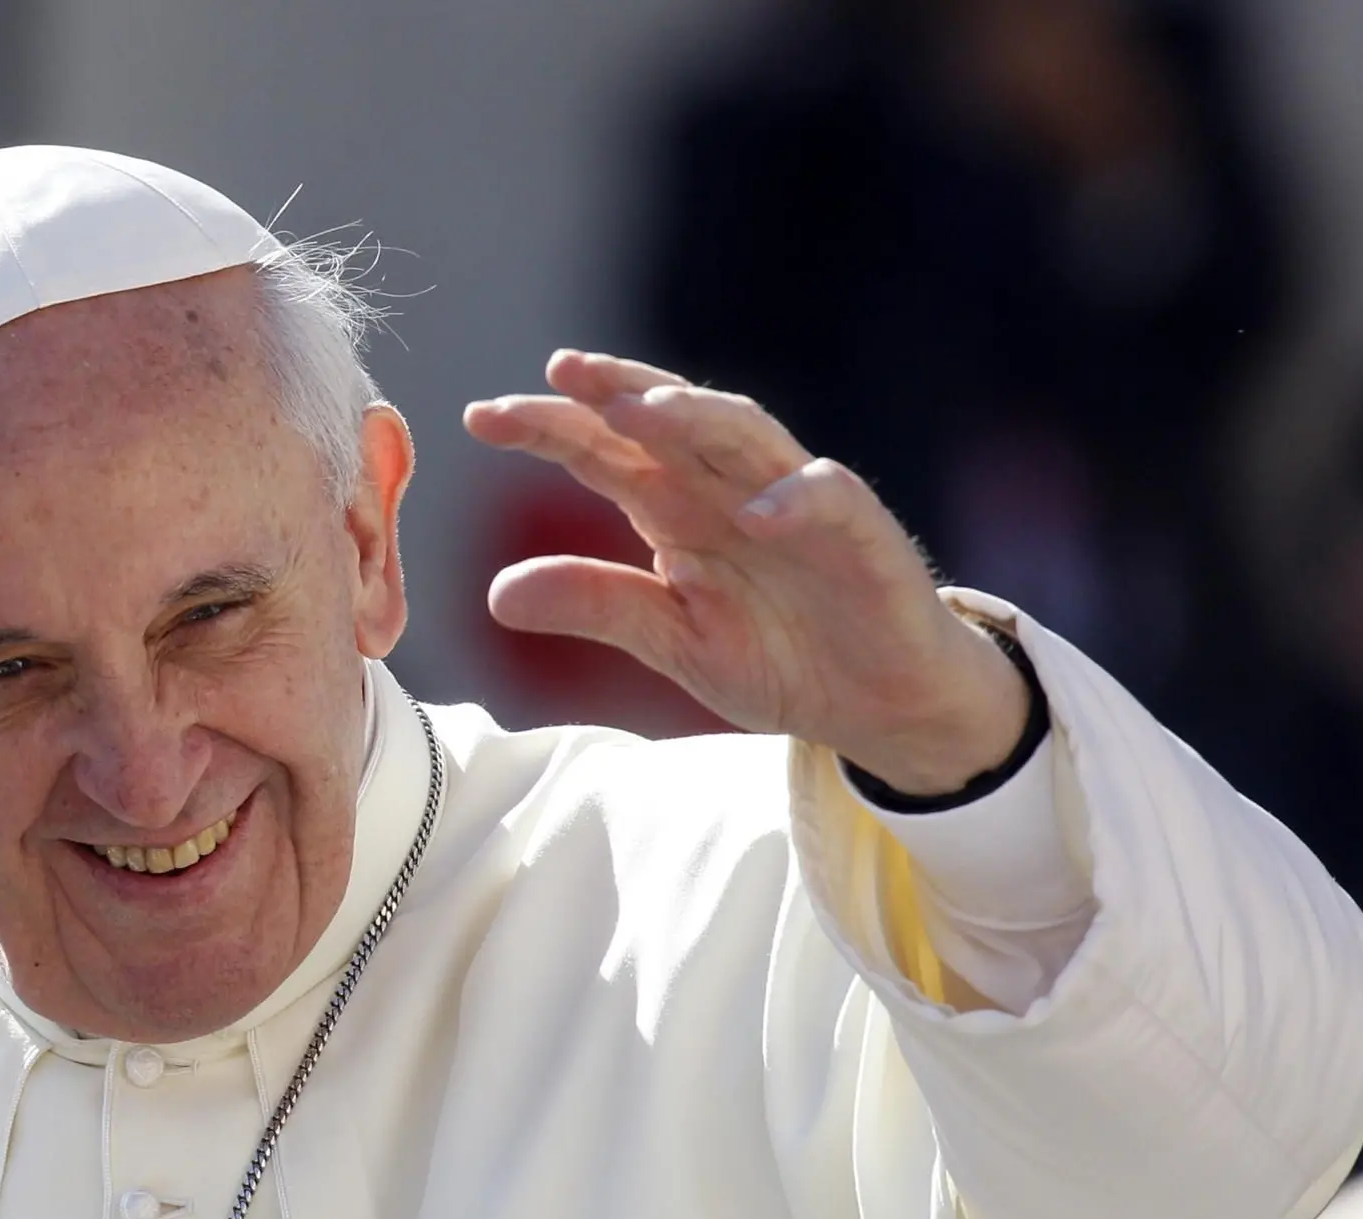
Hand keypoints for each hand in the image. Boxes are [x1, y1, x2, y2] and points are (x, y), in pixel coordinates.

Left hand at [463, 351, 1028, 794]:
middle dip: (615, 390)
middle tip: (558, 370)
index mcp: (677, 509)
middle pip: (669, 421)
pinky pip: (830, 500)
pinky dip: (797, 499)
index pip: (605, 451)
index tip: (480, 416)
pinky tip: (759, 512)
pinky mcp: (862, 535)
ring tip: (640, 409)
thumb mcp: (673, 642)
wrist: (882, 703)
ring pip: (747, 436)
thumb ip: (597, 606)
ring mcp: (798, 503)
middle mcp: (731, 489)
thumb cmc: (782, 656)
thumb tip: (496, 595)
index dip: (547, 428)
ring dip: (696, 417)